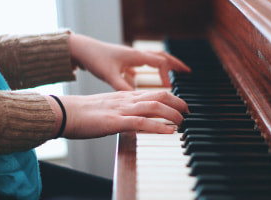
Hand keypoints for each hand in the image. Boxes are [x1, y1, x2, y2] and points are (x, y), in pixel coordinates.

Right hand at [46, 91, 188, 138]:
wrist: (65, 111)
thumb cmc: (85, 111)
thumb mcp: (109, 106)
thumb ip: (124, 108)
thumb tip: (137, 117)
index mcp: (126, 95)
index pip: (154, 92)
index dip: (172, 97)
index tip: (181, 105)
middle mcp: (127, 100)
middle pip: (159, 95)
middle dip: (178, 102)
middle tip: (188, 112)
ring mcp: (122, 110)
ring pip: (154, 107)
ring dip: (172, 114)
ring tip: (183, 122)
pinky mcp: (114, 122)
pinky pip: (141, 123)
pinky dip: (158, 127)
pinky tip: (169, 131)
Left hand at [69, 33, 190, 90]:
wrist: (82, 49)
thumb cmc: (95, 59)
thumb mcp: (110, 75)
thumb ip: (123, 87)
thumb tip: (137, 99)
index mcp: (136, 56)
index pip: (160, 63)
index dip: (168, 75)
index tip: (171, 88)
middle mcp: (136, 55)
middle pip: (162, 57)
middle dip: (175, 64)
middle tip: (187, 72)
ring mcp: (131, 57)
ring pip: (153, 59)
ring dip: (165, 65)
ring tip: (173, 73)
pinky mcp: (125, 61)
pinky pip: (142, 63)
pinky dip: (149, 69)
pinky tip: (145, 76)